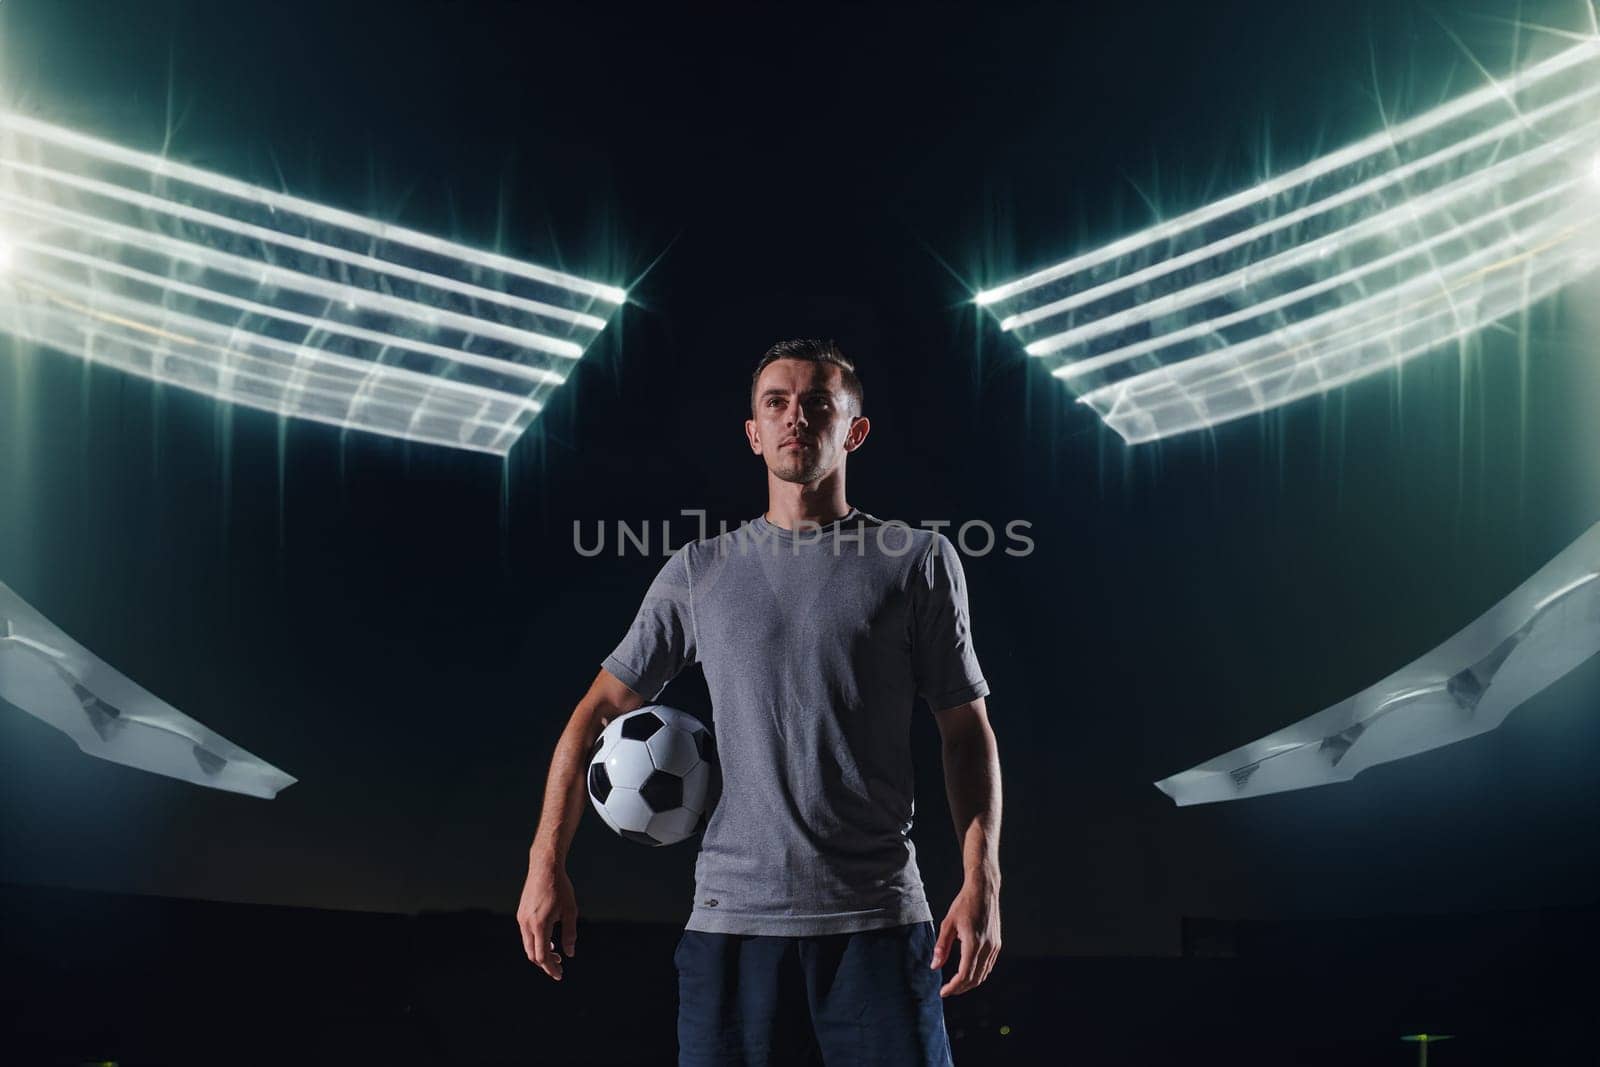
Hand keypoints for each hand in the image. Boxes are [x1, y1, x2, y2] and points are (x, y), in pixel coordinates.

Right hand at [517, 854, 577, 980]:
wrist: (544, 867)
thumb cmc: (560, 888)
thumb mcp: (571, 911)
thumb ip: (570, 934)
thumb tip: (570, 953)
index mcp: (540, 925)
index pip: (542, 956)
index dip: (550, 968)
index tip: (559, 975)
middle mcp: (527, 923)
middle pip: (532, 954)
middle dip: (545, 963)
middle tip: (559, 966)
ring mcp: (521, 918)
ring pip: (528, 945)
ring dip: (540, 953)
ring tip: (555, 954)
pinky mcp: (521, 913)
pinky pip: (526, 935)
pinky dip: (536, 942)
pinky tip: (548, 940)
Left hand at [930, 876, 1000, 997]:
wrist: (983, 890)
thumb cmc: (964, 904)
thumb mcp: (948, 924)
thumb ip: (942, 947)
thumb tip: (934, 966)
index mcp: (974, 943)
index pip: (964, 975)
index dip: (953, 987)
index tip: (943, 992)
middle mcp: (987, 948)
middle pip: (975, 979)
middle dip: (961, 988)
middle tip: (948, 990)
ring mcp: (994, 947)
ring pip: (983, 974)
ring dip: (970, 983)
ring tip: (956, 984)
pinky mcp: (997, 944)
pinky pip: (988, 966)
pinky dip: (978, 974)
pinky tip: (968, 973)